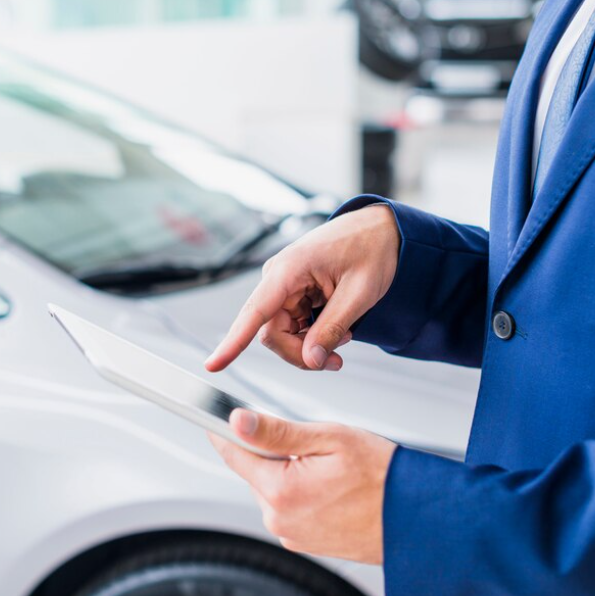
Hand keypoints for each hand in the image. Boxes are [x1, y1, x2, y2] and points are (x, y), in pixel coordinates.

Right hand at [205, 204, 399, 371]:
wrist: (381, 230)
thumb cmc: (372, 249)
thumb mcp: (359, 293)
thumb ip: (331, 328)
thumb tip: (311, 360)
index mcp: (289, 269)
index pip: (254, 312)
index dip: (232, 343)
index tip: (213, 365)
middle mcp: (278, 278)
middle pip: (271, 333)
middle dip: (301, 353)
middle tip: (335, 361)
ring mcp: (284, 286)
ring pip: (282, 334)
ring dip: (310, 346)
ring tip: (343, 338)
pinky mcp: (292, 293)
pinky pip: (292, 326)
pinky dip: (313, 336)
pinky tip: (337, 330)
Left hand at [209, 408, 396, 563]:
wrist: (420, 520)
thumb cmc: (384, 477)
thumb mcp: (330, 439)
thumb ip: (277, 431)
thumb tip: (236, 421)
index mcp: (281, 491)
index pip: (234, 453)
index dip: (224, 430)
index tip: (210, 413)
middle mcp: (280, 519)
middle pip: (255, 470)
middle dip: (274, 451)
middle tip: (312, 445)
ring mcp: (292, 534)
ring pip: (273, 488)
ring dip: (290, 472)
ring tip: (331, 471)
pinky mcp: (304, 542)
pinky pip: (290, 507)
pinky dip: (303, 492)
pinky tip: (333, 489)